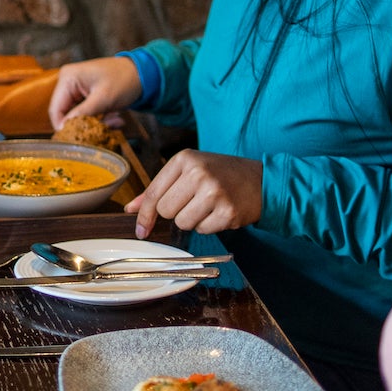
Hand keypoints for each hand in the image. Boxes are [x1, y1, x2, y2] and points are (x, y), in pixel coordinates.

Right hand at [48, 57, 144, 128]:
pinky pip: (85, 113)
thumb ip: (82, 113)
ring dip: (93, 123)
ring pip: (76, 116)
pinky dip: (98, 119)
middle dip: (81, 125)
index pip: (55, 109)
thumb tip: (64, 128)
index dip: (62, 127)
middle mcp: (68, 82)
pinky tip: (115, 119)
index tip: (75, 139)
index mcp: (68, 78)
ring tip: (114, 123)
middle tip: (100, 131)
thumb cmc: (123, 80)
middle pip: (64, 113)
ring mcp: (76, 89)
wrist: (143, 73)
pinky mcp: (85, 96)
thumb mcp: (103, 99)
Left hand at [127, 150, 263, 236]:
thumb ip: (159, 189)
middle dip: (176, 213)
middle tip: (194, 202)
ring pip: (182, 223)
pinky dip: (208, 226)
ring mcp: (214, 192)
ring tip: (208, 206)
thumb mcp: (188, 171)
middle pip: (166, 211)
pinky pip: (202, 230)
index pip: (154, 193)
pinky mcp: (227, 211)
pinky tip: (219, 212)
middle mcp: (198, 173)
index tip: (141, 230)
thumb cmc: (220, 174)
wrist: (260, 180)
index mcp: (185, 159)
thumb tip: (131, 209)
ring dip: (192, 220)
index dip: (145, 215)